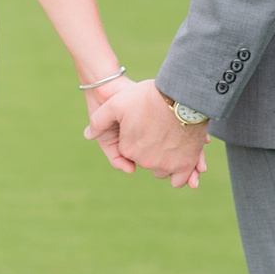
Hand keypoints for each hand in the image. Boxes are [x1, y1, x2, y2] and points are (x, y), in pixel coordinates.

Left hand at [84, 78, 209, 188]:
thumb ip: (99, 120)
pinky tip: (179, 162)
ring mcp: (167, 165)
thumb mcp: (116, 103)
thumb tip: (88, 135)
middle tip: (155, 130)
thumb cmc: (148, 96)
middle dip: (148, 149)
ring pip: (162, 170)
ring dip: (164, 161)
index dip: (134, 136)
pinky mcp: (186, 164)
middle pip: (146, 161)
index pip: (128, 150)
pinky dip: (180, 175)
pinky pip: (180, 180)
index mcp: (129, 149)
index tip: (141, 124)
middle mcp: (147, 161)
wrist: (182, 93)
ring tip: (168, 142)